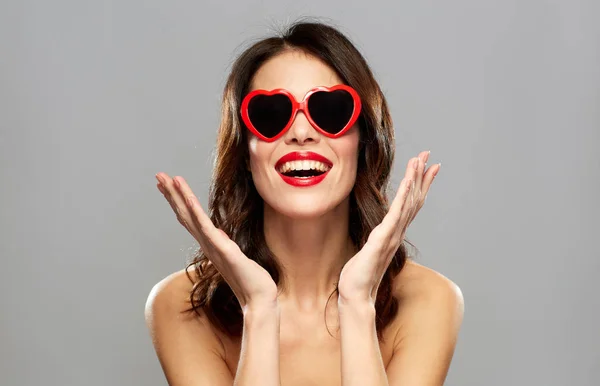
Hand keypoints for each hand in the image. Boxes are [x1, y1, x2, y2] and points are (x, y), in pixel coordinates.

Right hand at [155, 173, 278, 310]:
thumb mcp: (235, 257)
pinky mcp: (224, 250)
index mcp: (210, 244)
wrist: (259, 299)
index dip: (178, 200)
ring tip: (168, 179)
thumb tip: (220, 234)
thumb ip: (224, 245)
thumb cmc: (250, 280)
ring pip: (191, 217)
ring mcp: (213, 247)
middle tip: (158, 175)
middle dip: (171, 194)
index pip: (190, 218)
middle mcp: (207, 244)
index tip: (168, 184)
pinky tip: (187, 197)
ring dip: (179, 197)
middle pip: (184, 214)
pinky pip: (206, 228)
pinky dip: (195, 212)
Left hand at [337, 151, 439, 304]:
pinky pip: (395, 215)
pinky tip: (408, 181)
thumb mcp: (368, 251)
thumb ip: (376, 240)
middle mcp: (396, 232)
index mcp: (393, 233)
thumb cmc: (359, 276)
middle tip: (429, 155)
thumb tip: (378, 232)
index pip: (410, 204)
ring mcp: (391, 235)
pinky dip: (403, 197)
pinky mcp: (381, 239)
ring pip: (407, 203)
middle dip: (421, 176)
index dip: (419, 185)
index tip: (428, 167)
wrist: (356, 295)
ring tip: (419, 160)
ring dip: (414, 180)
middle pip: (414, 199)